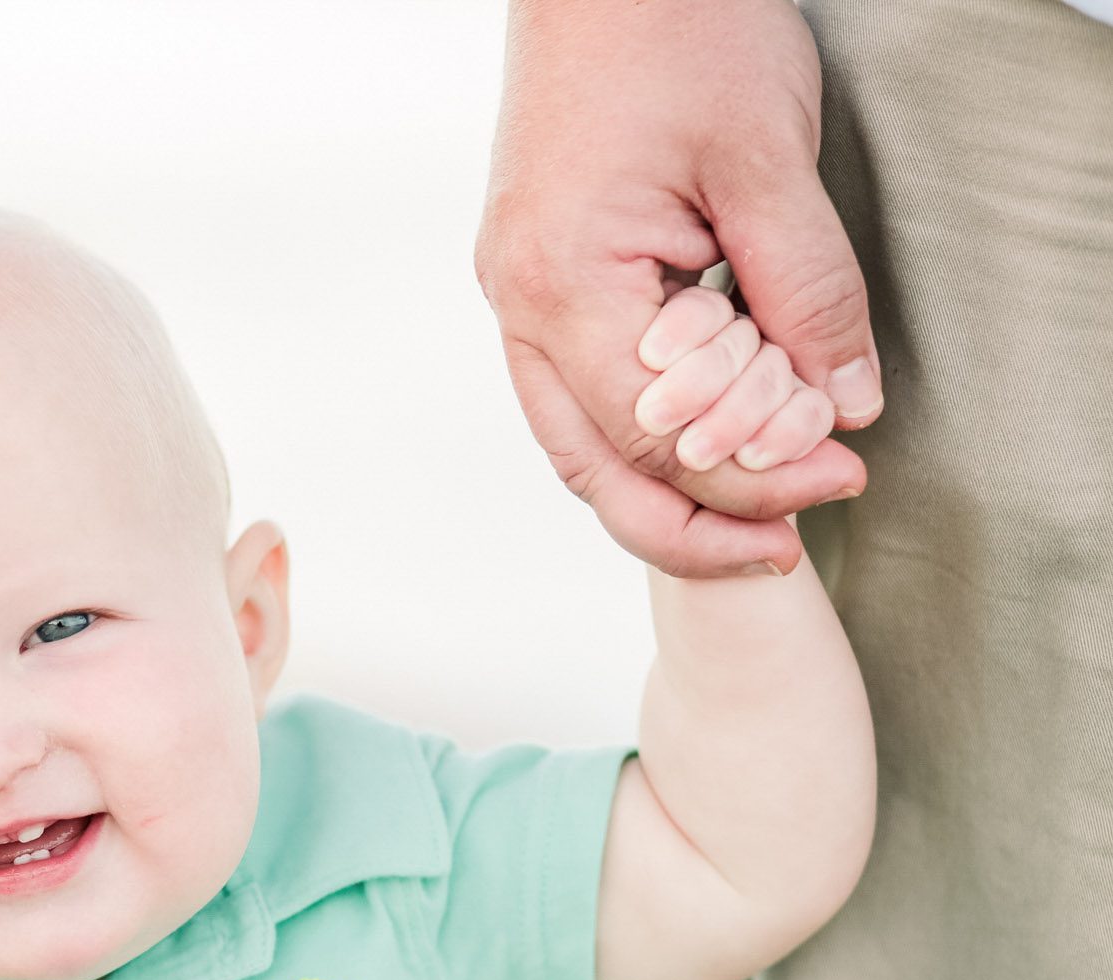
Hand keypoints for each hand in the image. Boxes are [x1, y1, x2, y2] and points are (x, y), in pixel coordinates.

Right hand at [476, 0, 880, 577]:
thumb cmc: (673, 33)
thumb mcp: (768, 159)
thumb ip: (805, 291)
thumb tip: (843, 404)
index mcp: (563, 282)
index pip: (660, 435)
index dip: (754, 476)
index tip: (842, 475)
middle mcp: (520, 305)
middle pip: (596, 470)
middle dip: (696, 524)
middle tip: (786, 547)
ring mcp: (518, 296)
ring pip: (577, 446)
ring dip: (663, 494)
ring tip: (749, 521)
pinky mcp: (538, 279)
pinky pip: (577, 397)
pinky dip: (640, 440)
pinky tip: (703, 446)